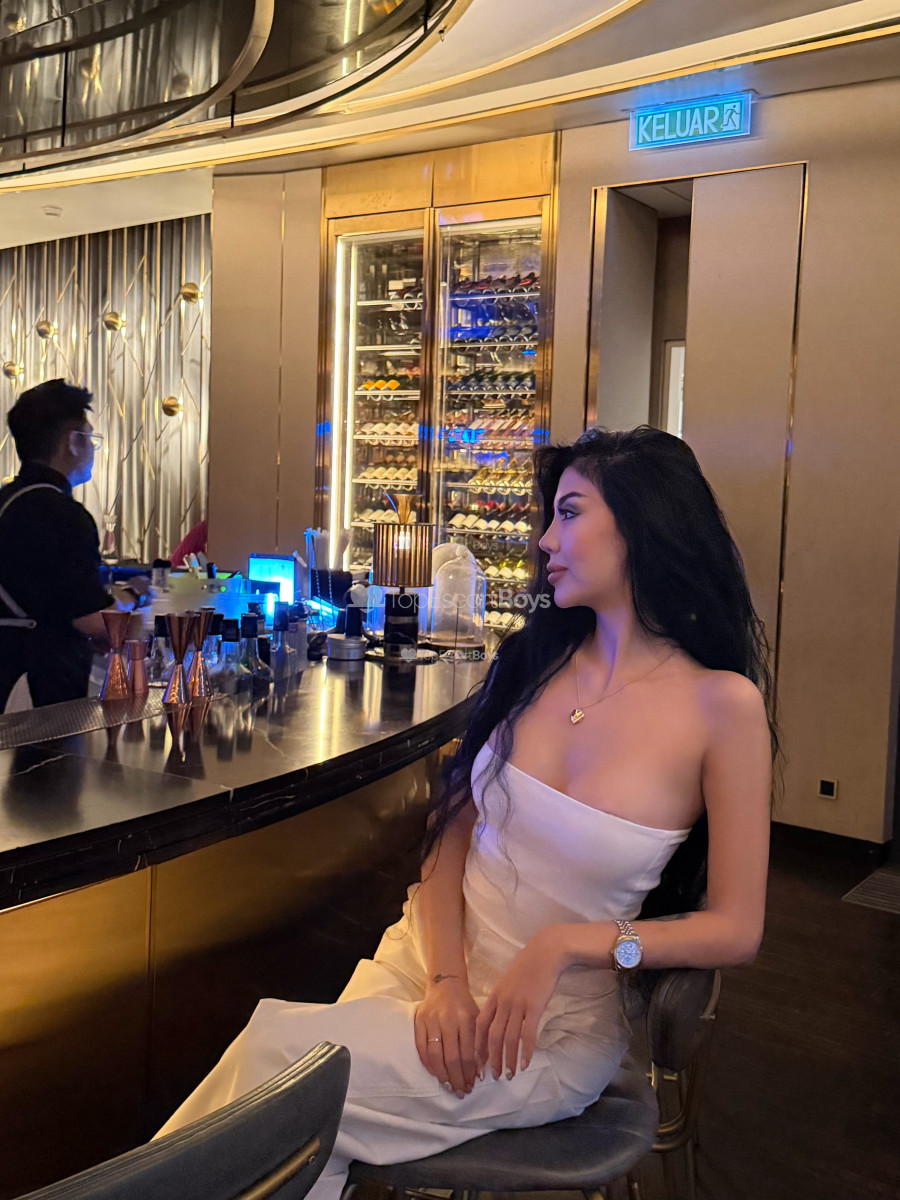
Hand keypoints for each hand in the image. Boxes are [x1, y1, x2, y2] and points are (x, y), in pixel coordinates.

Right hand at [414, 977, 479, 1096]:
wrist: (446, 984)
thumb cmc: (465, 1005)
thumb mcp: (478, 1019)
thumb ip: (480, 1043)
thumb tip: (480, 1073)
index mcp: (466, 1018)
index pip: (467, 1053)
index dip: (469, 1073)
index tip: (471, 1086)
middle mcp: (448, 1019)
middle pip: (451, 1057)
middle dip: (456, 1078)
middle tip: (460, 1092)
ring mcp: (431, 1020)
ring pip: (435, 1055)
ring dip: (442, 1075)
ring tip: (448, 1086)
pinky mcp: (419, 1020)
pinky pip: (421, 1047)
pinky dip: (428, 1063)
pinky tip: (435, 1073)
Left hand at [475, 928, 563, 1080]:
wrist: (546, 951)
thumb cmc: (529, 965)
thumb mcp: (509, 980)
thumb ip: (502, 998)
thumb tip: (499, 1017)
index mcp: (495, 996)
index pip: (480, 1025)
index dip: (478, 1045)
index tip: (478, 1062)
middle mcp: (503, 1002)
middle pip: (492, 1036)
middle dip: (491, 1059)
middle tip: (493, 1076)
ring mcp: (518, 1005)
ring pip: (509, 1039)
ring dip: (508, 1060)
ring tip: (509, 1075)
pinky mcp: (534, 1007)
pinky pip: (527, 1034)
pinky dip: (525, 1051)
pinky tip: (525, 1064)